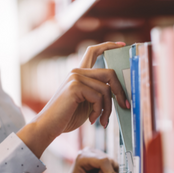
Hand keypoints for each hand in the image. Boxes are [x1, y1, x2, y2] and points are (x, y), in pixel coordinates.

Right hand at [17, 42, 128, 157]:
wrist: (49, 127)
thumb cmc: (68, 116)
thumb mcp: (88, 103)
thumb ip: (99, 93)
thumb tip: (120, 93)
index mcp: (79, 73)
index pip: (93, 51)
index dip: (109, 46)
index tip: (122, 45)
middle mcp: (77, 71)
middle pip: (109, 73)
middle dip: (120, 91)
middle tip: (125, 105)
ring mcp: (75, 77)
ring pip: (106, 89)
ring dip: (108, 108)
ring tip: (103, 120)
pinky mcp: (75, 87)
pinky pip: (99, 97)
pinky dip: (99, 111)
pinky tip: (92, 120)